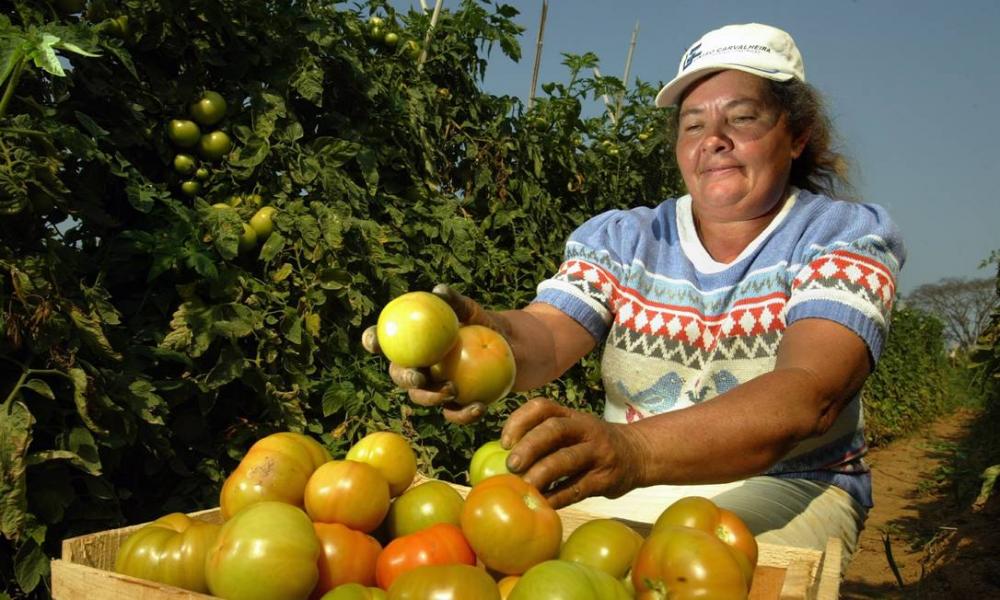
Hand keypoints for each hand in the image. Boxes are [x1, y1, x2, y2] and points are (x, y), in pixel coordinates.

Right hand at [362, 284, 511, 424]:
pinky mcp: (454, 405)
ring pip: (421, 397)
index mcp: (413, 342)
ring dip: (432, 397)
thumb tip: (439, 290)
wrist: (511, 347)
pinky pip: (453, 413)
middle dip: (404, 378)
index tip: (374, 341)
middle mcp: (417, 366)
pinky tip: (479, 407)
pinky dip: (464, 414)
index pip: (386, 341)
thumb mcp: (474, 312)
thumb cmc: (485, 324)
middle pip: (399, 375)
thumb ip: (456, 303)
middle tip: (419, 377)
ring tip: (452, 389)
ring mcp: (433, 387)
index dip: (373, 341)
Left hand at [500, 397, 644, 508]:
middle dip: (529, 446)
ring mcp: (598, 452)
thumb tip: (505, 459)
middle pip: (554, 430)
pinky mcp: (606, 478)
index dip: (519, 420)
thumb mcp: (575, 430)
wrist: (638, 454)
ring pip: (567, 459)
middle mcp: (586, 429)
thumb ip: (547, 438)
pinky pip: (578, 488)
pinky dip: (557, 497)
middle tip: (511, 465)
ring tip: (524, 486)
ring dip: (541, 473)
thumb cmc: (592, 444)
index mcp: (572, 415)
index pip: (542, 407)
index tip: (504, 442)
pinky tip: (543, 504)